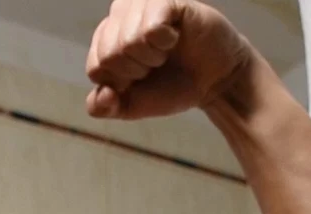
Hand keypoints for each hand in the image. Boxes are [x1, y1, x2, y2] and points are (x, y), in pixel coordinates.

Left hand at [85, 0, 252, 119]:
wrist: (214, 82)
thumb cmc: (172, 87)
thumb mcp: (132, 104)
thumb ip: (106, 107)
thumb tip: (102, 97)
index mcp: (105, 38)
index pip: (96, 68)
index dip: (122, 83)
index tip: (142, 78)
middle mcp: (119, 15)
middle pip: (109, 56)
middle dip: (137, 71)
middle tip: (157, 64)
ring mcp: (141, 4)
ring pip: (128, 42)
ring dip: (152, 58)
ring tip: (166, 52)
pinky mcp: (166, 1)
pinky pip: (151, 27)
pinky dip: (164, 43)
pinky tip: (174, 39)